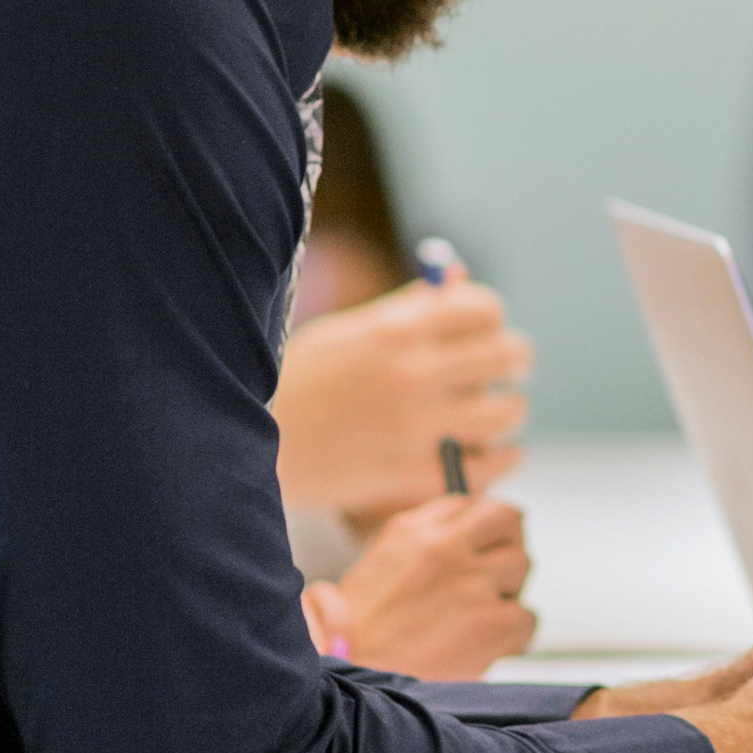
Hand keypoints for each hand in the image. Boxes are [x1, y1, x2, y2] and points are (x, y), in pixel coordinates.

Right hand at [272, 278, 532, 517]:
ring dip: (507, 412)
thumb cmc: (299, 383)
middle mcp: (412, 373)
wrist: (240, 448)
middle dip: (512, 361)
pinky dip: (500, 459)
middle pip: (507, 356)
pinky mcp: (410, 476)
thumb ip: (410, 306)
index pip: (485, 308)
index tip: (485, 331)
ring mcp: (415, 427)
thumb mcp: (347, 333)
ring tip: (492, 414)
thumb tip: (461, 277)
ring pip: (507, 413)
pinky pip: (488, 466)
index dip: (491, 318)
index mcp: (395, 329)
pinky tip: (495, 453)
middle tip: (506, 371)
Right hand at [316, 495, 535, 679]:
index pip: (474, 502)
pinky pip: (527, 617)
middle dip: (507, 545)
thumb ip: (423, 539)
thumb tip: (467, 529)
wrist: (345, 683)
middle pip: (510, 520)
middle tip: (495, 575)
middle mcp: (445, 549)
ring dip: (508, 590)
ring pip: (522, 566)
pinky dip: (513, 635)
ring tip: (476, 617)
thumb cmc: (355, 635)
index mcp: (413, 531)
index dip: (485, 526)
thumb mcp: (378, 564)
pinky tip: (484, 646)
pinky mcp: (492, 623)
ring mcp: (471, 584)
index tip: (485, 543)